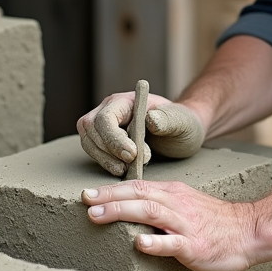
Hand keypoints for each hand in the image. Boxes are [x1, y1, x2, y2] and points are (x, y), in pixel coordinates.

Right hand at [77, 92, 205, 175]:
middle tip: (130, 166)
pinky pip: (94, 152)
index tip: (132, 155)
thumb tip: (150, 120)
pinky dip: (105, 164)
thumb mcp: (181, 121)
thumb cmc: (182, 123)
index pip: (106, 118)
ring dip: (105, 160)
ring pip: (89, 143)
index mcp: (126, 100)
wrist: (181, 133)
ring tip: (127, 169)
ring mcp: (103, 126)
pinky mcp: (102, 141)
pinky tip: (123, 170)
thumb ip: (167, 120)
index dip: (114, 139)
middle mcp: (110, 110)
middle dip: (109, 152)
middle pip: (91, 130)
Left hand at [81, 180, 257, 270]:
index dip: (111, 188)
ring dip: (121, 212)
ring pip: (151, 213)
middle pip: (139, 195)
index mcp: (173, 194)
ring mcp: (186, 225)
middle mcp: (177, 205)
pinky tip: (139, 244)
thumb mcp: (186, 204)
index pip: (138, 186)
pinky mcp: (196, 246)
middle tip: (84, 201)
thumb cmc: (215, 222)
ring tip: (97, 215)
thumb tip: (129, 206)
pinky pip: (173, 243)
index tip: (87, 193)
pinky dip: (155, 243)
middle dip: (109, 197)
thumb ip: (161, 204)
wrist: (250, 231)